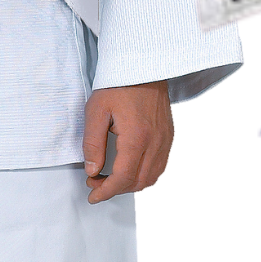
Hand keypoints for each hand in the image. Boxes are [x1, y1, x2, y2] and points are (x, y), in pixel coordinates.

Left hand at [83, 80, 173, 202]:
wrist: (143, 66)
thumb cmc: (118, 85)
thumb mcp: (96, 111)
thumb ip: (93, 144)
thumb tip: (92, 171)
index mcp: (136, 137)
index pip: (122, 178)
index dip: (105, 192)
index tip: (92, 195)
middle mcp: (155, 142)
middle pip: (137, 182)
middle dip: (115, 189)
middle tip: (95, 182)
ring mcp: (165, 140)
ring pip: (151, 177)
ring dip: (130, 184)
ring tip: (110, 177)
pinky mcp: (168, 136)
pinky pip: (159, 166)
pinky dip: (144, 174)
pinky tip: (129, 168)